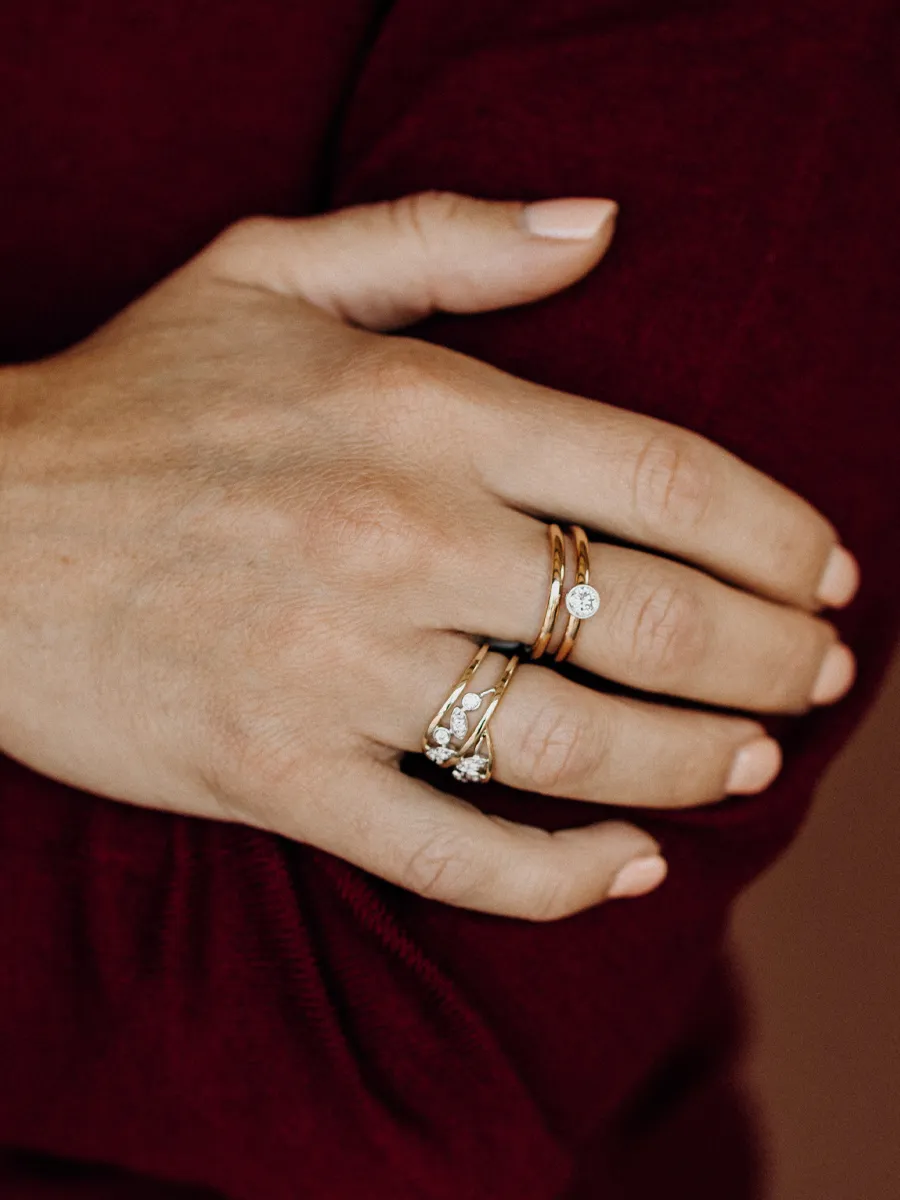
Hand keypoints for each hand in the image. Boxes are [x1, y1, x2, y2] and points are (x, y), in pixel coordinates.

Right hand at [0, 192, 857, 919]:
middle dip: (770, 657)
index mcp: (418, 410)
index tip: (827, 571)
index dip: (780, 535)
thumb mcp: (271, 268)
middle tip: (816, 675)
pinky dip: (556, 876)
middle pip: (652, 619)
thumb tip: (603, 224)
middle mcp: (397, 538)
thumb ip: (447, 234)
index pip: (665, 478)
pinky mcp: (278, 773)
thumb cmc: (131, 400)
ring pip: (574, 746)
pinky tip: (624, 867)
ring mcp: (338, 668)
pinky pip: (452, 849)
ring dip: (693, 765)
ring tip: (747, 762)